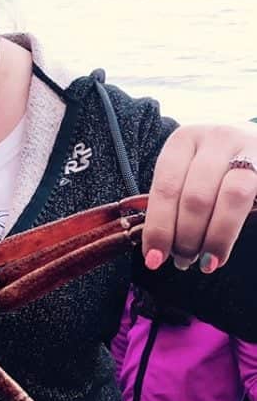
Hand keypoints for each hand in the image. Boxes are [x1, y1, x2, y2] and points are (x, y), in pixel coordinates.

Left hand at [143, 123, 256, 272]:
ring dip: (215, 236)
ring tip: (206, 262)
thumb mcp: (188, 172)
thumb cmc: (214, 167)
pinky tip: (226, 249)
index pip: (166, 188)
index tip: (154, 258)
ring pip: (232, 196)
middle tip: (183, 260)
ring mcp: (249, 148)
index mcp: (184, 141)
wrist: (256, 144)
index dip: (159, 228)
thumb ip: (174, 200)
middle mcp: (216, 138)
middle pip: (196, 196)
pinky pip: (254, 198)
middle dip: (186, 237)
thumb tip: (157, 249)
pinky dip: (236, 229)